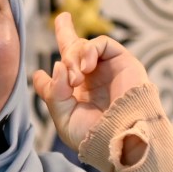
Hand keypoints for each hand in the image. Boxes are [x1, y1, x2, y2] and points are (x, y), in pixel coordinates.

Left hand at [32, 11, 149, 153]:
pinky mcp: (122, 61)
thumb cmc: (93, 135)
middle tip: (69, 76)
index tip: (50, 48)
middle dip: (64, 33)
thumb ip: (53, 92)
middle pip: (73, 45)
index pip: (63, 66)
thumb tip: (57, 65)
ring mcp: (106, 68)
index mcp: (77, 92)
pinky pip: (101, 43)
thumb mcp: (63, 117)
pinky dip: (88, 51)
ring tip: (76, 79)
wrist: (122, 139)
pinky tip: (86, 68)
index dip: (55, 54)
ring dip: (73, 58)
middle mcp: (91, 77)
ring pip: (82, 45)